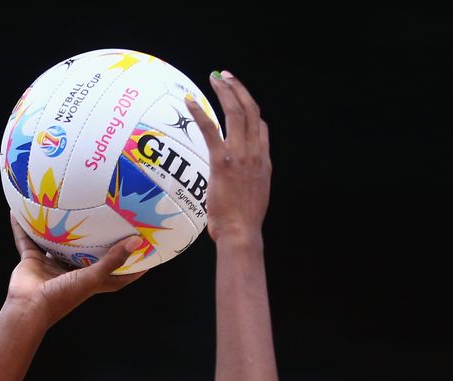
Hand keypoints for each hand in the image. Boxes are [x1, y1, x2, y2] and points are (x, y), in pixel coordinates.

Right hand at [6, 213, 145, 328]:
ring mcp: (50, 267)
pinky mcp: (31, 261)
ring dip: (57, 230)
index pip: (115, 273)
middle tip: (105, 219)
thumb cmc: (63, 297)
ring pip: (55, 243)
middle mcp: (71, 273)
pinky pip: (26, 239)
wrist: (28, 308)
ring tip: (62, 208)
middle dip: (94, 240)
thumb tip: (136, 242)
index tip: (145, 252)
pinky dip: (21, 227)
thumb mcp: (92, 277)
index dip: (130, 265)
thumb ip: (112, 260)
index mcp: (89, 281)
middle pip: (85, 254)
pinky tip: (18, 211)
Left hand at [186, 70, 271, 243]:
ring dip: (226, 91)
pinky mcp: (221, 161)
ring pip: (236, 112)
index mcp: (264, 161)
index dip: (252, 110)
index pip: (261, 127)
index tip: (241, 100)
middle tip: (226, 76)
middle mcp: (255, 153)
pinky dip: (199, 112)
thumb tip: (238, 179)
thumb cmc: (243, 221)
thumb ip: (248, 179)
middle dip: (239, 89)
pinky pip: (210, 129)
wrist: (242, 231)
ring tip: (216, 78)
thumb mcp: (254, 195)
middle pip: (250, 111)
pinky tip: (188, 101)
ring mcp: (240, 155)